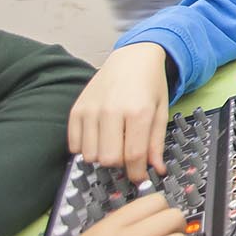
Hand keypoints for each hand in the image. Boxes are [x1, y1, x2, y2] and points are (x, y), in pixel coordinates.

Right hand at [69, 43, 169, 183]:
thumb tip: (157, 170)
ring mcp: (91, 110)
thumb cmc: (150, 84)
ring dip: (103, 156)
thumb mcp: (161, 111)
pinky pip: (74, 145)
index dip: (137, 174)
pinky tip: (99, 138)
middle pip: (109, 159)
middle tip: (127, 155)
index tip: (139, 178)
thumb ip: (156, 143)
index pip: (133, 155)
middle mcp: (112, 111)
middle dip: (120, 164)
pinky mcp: (76, 109)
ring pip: (90, 155)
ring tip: (114, 143)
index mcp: (138, 111)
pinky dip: (86, 148)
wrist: (133, 57)